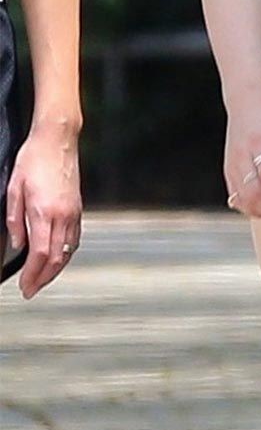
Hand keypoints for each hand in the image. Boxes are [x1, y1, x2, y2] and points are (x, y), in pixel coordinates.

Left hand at [5, 119, 82, 299]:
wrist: (58, 139)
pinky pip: (74, 239)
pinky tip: (58, 258)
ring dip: (55, 270)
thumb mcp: (13, 188)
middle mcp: (63, 215)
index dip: (32, 275)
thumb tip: (16, 244)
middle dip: (43, 278)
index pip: (40, 254)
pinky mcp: (78, 207)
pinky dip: (66, 254)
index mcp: (44, 211)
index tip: (24, 286)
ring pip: (68, 251)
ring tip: (42, 279)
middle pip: (56, 258)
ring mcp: (74, 212)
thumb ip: (14, 220)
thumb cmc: (34, 159)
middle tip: (30, 290)